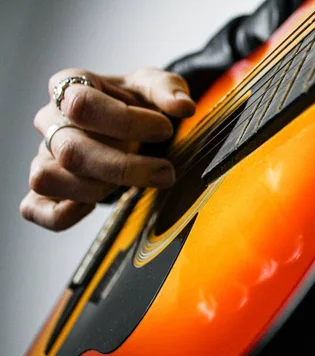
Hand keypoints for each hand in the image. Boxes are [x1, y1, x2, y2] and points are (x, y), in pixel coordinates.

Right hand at [20, 68, 195, 230]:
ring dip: (97, 189)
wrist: (127, 123)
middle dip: (125, 167)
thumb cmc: (135, 102)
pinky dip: (62, 214)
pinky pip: (35, 208)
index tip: (166, 129)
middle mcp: (49, 121)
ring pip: (49, 179)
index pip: (82, 105)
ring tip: (132, 185)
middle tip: (166, 172)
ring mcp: (44, 155)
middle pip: (70, 151)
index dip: (127, 122)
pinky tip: (94, 205)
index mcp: (70, 87)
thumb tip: (184, 107)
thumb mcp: (153, 86)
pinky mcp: (45, 188)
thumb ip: (168, 90)